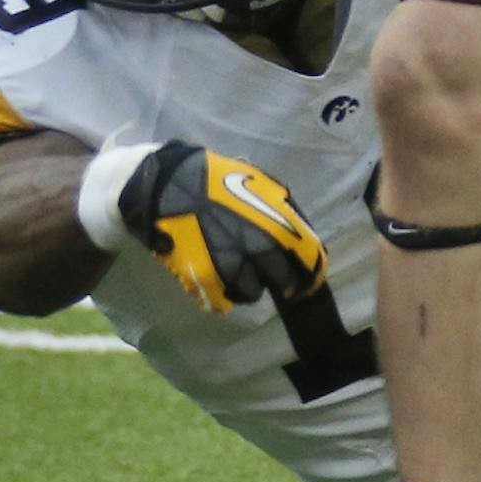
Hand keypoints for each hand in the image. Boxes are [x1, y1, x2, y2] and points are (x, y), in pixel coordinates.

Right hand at [115, 141, 329, 312]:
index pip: (311, 262)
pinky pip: (223, 301)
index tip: (307, 281)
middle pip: (285, 283)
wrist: (169, 184)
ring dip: (248, 285)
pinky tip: (215, 277)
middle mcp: (262, 248)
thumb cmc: (219, 180)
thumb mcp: (263, 186)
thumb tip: (302, 240)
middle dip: (282, 282)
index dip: (311, 274)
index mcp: (281, 224)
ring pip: (252, 294)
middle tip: (272, 278)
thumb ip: (284, 215)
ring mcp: (233, 265)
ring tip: (235, 269)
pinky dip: (221, 294)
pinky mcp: (205, 278)